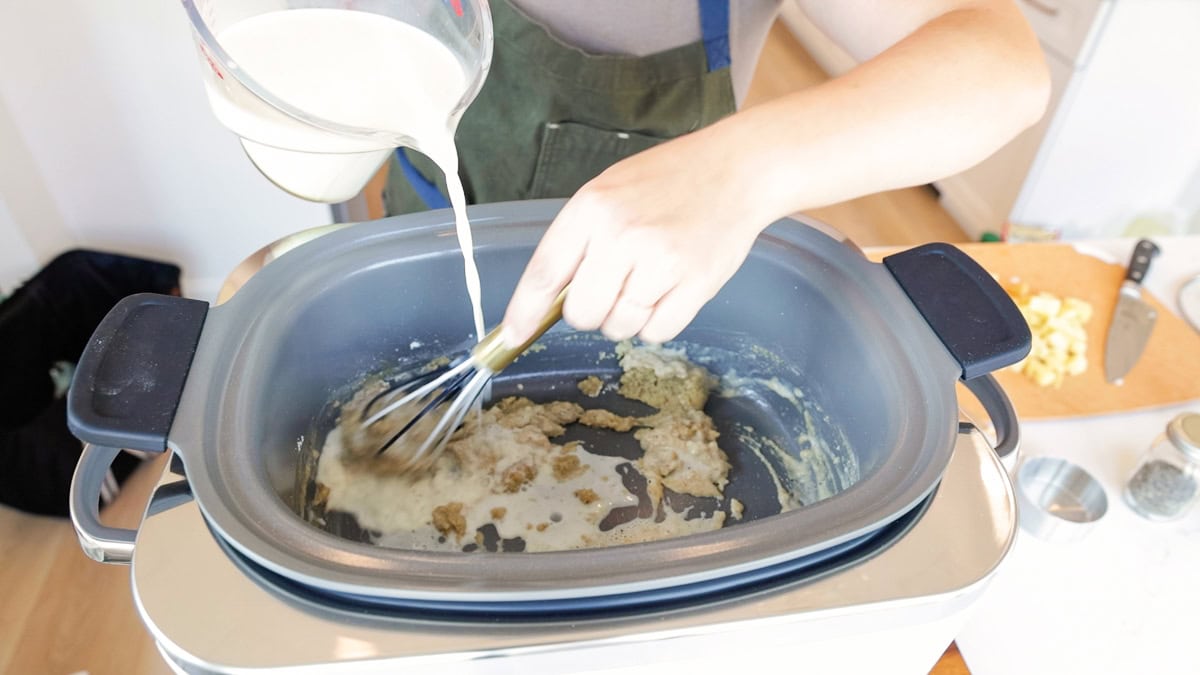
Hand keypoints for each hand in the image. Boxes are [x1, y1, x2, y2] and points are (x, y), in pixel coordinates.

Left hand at [501, 129, 765, 346]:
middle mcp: (622, 235)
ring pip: (619, 326)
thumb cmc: (667, 180)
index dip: (524, 311)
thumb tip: (548, 300)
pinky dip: (658, 322)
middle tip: (613, 286)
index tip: (511, 336)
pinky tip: (669, 291)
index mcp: (592, 207)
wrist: (736, 169)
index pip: (545, 272)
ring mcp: (661, 261)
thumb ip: (578, 240)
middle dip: (591, 311)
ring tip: (648, 280)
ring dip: (627, 317)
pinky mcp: (696, 284)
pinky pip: (658, 332)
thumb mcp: (609, 191)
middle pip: (582, 314)